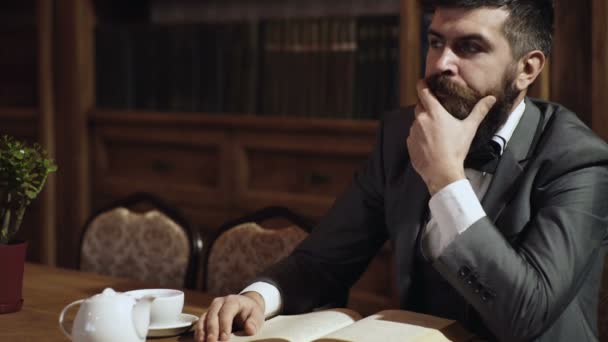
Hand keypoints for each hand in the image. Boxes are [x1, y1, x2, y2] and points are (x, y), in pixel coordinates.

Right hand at [194, 292, 265, 341]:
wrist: (245, 306)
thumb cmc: (251, 312)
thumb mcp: (257, 315)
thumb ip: (254, 322)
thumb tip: (250, 329)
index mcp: (233, 301)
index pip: (227, 312)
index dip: (224, 325)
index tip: (225, 338)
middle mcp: (219, 303)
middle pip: (213, 315)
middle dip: (212, 330)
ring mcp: (212, 309)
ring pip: (204, 319)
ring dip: (202, 332)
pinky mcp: (207, 316)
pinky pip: (200, 323)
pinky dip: (199, 333)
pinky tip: (200, 341)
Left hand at [407, 79, 495, 194]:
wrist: (442, 172)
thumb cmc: (456, 149)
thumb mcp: (469, 128)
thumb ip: (479, 111)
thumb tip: (490, 98)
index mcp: (434, 112)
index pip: (423, 91)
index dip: (422, 84)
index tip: (423, 81)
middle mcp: (420, 119)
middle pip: (419, 106)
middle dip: (426, 106)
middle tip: (437, 113)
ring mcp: (412, 132)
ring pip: (416, 121)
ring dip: (423, 123)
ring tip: (436, 133)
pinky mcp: (409, 143)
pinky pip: (413, 135)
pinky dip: (420, 136)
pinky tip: (430, 143)